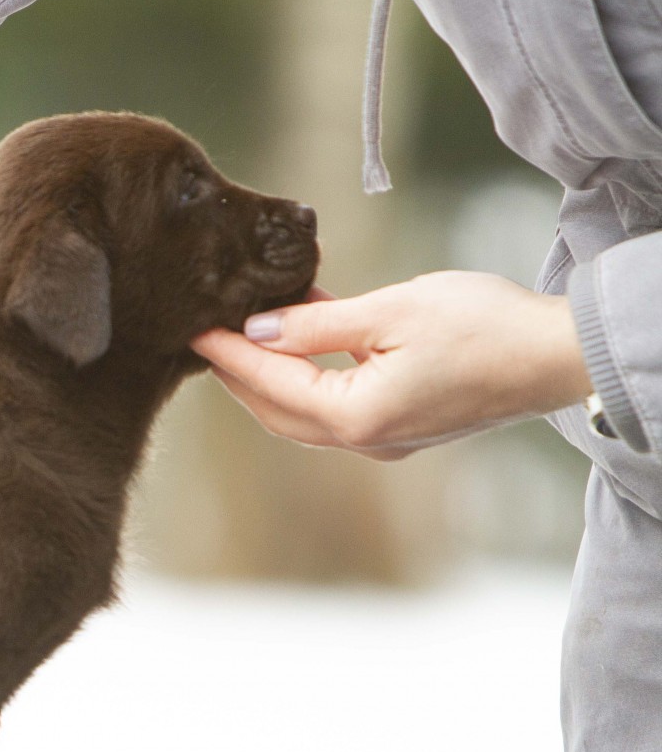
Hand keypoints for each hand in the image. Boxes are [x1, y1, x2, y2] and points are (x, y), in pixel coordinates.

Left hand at [191, 272, 593, 460]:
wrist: (559, 355)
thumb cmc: (485, 326)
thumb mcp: (391, 311)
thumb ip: (317, 325)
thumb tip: (260, 328)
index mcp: (356, 417)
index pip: (269, 384)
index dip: (227, 354)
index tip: (192, 329)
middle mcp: (364, 441)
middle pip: (274, 410)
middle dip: (237, 373)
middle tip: (204, 333)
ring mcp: (383, 440)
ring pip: (302, 413)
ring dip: (271, 375)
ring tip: (243, 331)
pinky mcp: (401, 427)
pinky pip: (335, 405)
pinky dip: (308, 376)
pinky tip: (300, 335)